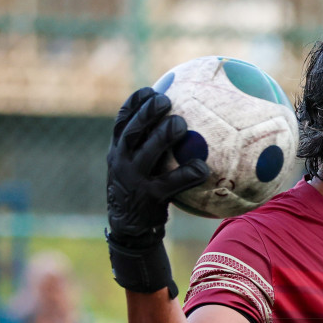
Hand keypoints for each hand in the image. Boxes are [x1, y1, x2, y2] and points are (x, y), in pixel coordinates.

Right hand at [106, 87, 209, 296]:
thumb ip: (152, 150)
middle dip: (147, 113)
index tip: (150, 90)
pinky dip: (188, 174)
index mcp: (119, 152)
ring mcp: (134, 180)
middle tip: (167, 100)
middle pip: (132, 130)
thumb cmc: (142, 196)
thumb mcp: (138, 171)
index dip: (135, 103)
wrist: (131, 233)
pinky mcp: (149, 198)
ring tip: (181, 124)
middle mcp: (122, 162)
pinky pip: (171, 183)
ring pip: (147, 152)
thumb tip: (184, 128)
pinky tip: (204, 167)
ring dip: (164, 135)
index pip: (122, 120)